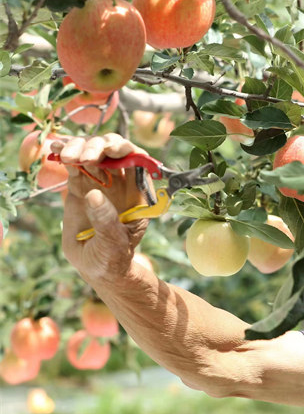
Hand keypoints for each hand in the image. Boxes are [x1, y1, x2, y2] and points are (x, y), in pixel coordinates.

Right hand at [58, 134, 149, 285]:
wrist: (95, 267)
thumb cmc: (113, 256)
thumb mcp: (113, 242)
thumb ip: (106, 220)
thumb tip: (94, 194)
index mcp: (138, 194)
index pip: (139, 163)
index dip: (129, 151)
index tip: (114, 150)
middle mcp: (121, 183)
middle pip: (114, 151)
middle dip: (101, 146)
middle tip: (87, 157)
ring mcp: (99, 182)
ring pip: (92, 152)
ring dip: (80, 147)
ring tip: (69, 158)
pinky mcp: (79, 186)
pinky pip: (73, 164)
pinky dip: (64, 153)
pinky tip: (55, 149)